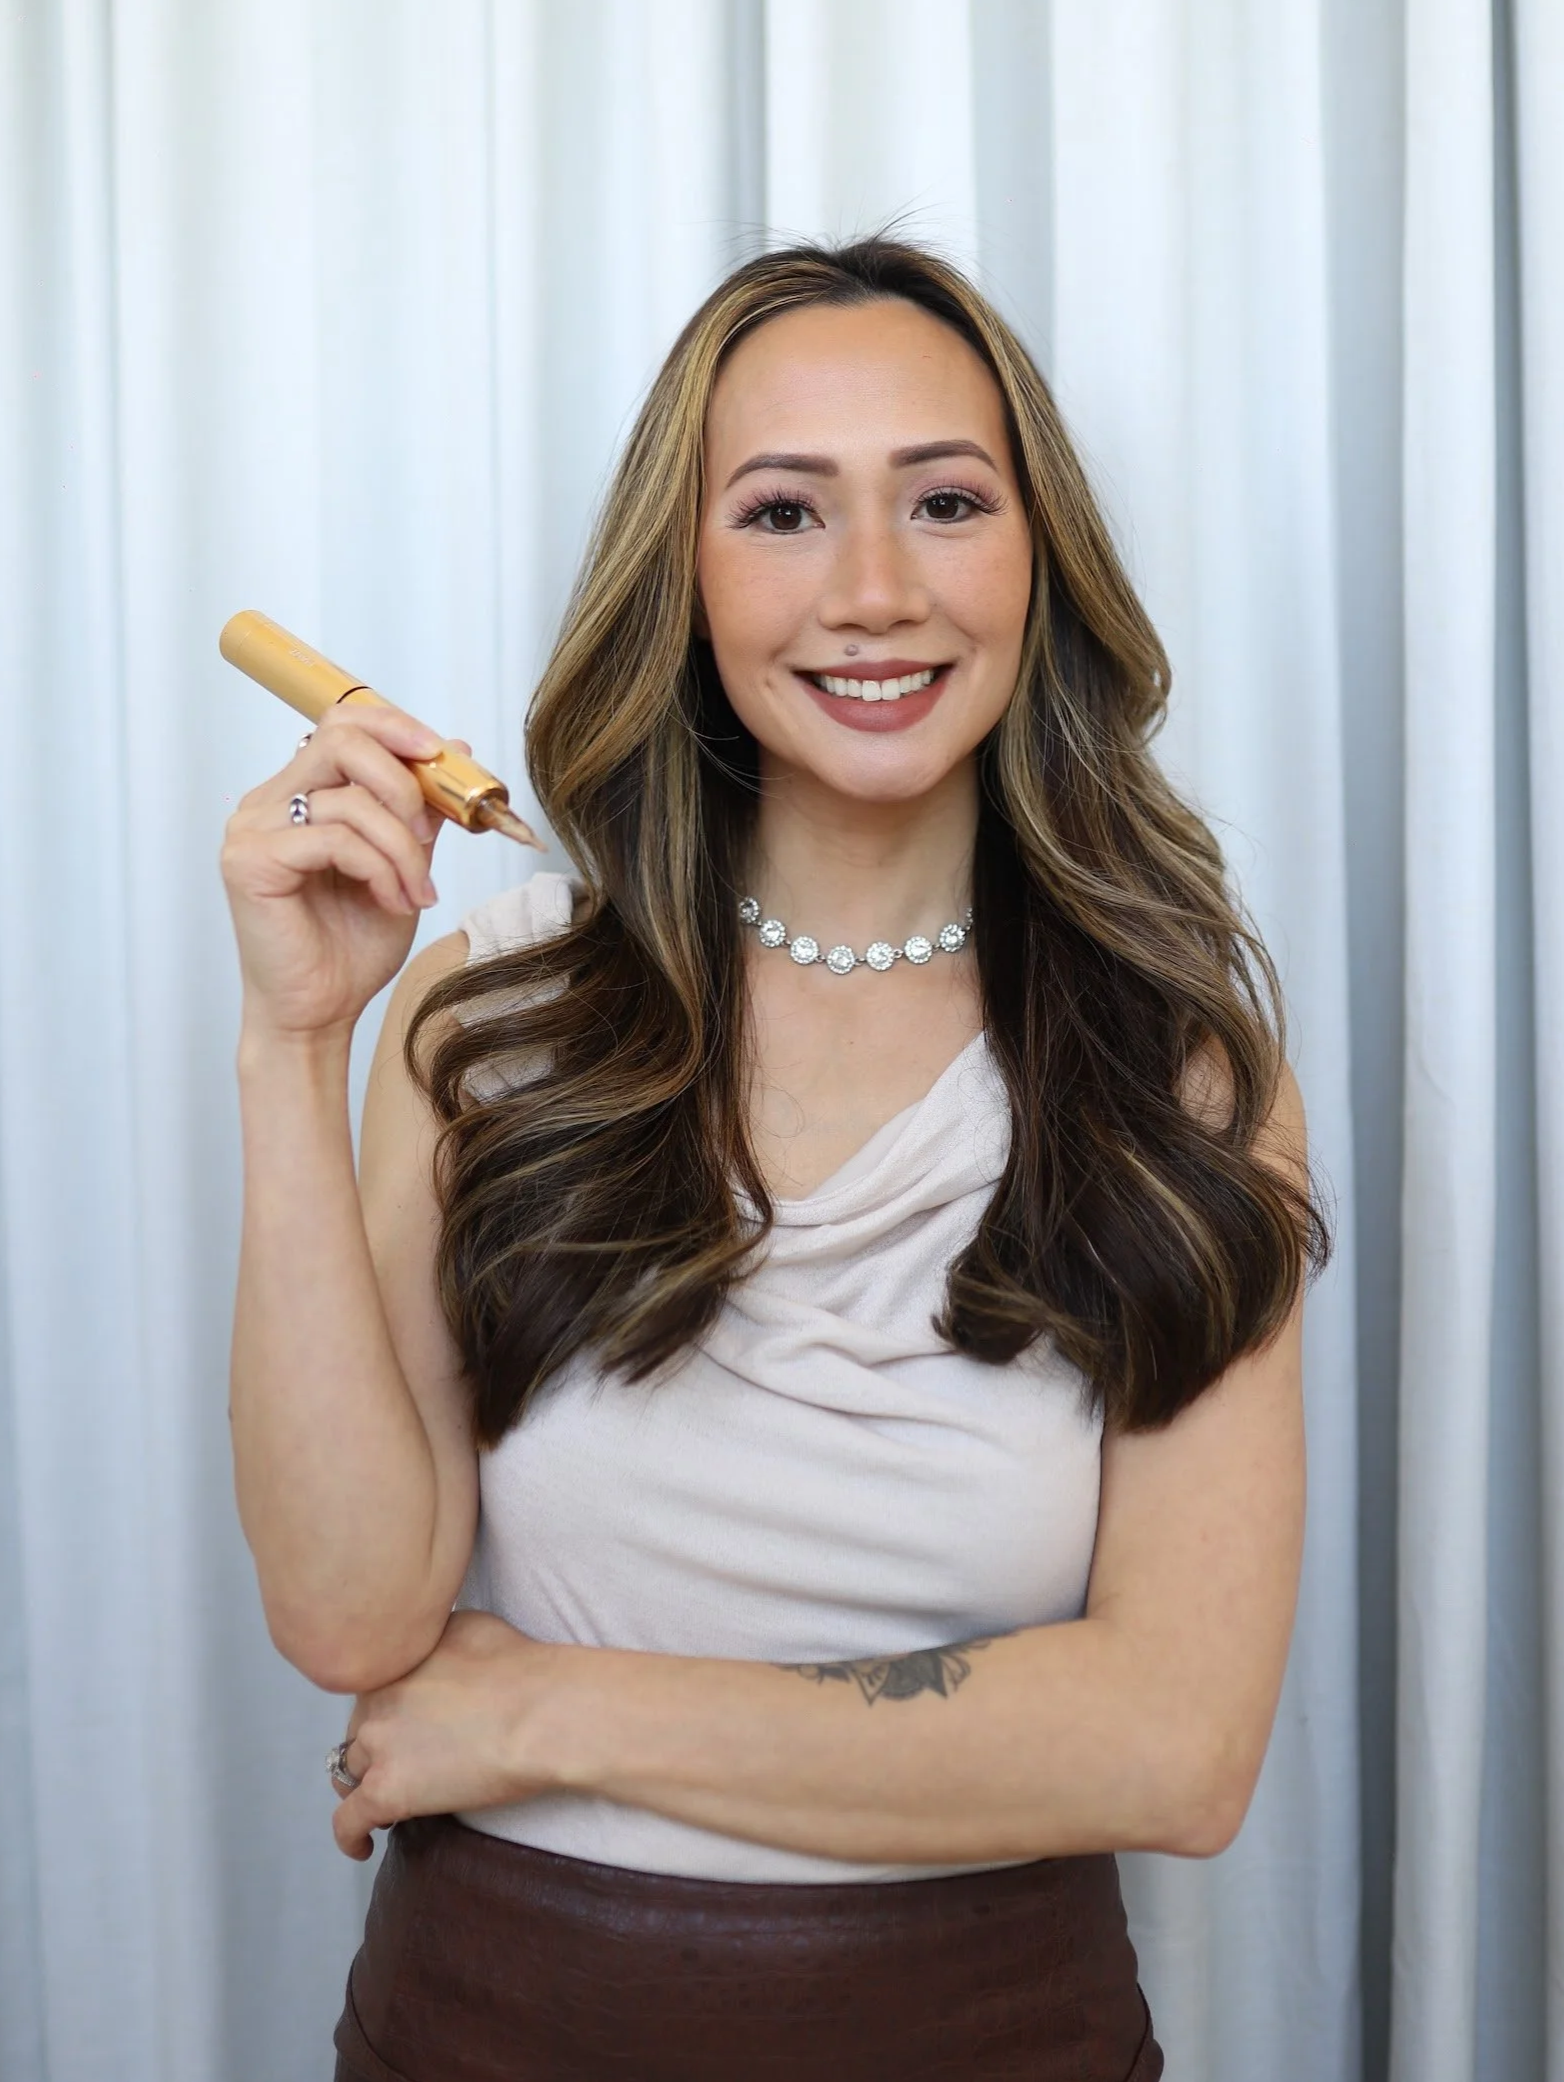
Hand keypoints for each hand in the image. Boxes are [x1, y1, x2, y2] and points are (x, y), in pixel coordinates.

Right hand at [220, 704, 472, 1041]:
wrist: (317, 1014)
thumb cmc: (351, 946)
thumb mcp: (403, 865)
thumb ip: (420, 811)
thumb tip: (458, 749)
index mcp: (297, 794)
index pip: (340, 723)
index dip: (395, 726)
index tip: (442, 754)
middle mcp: (266, 803)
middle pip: (340, 739)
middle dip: (403, 782)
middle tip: (429, 833)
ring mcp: (252, 829)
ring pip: (347, 797)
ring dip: (402, 847)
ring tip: (417, 893)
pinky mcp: (250, 862)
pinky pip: (334, 838)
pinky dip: (379, 868)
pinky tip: (393, 902)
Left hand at [329, 1610, 565, 1860]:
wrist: (542, 1712)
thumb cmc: (523, 1669)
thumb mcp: (469, 1626)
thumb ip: (435, 1640)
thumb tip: (432, 1650)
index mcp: (395, 1659)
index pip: (373, 1689)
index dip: (390, 1711)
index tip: (407, 1725)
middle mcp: (376, 1696)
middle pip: (359, 1728)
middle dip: (377, 1746)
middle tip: (405, 1762)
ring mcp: (377, 1744)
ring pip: (348, 1771)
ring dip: (365, 1784)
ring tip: (387, 1800)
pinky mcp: (385, 1791)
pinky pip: (348, 1821)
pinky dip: (350, 1836)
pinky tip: (364, 1845)